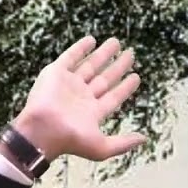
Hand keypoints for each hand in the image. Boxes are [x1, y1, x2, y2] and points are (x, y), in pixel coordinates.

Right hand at [12, 36, 145, 162]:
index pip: (114, 97)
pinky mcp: (56, 73)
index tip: (136, 76)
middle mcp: (82, 97)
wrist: (43, 130)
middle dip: (118, 67)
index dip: (125, 87)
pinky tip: (92, 40)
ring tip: (116, 42)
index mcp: (92, 113)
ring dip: (103, 54)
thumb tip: (144, 139)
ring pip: (90, 65)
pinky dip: (80, 48)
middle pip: (105, 78)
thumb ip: (123, 143)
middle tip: (130, 54)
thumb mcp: (102, 147)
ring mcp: (69, 84)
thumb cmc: (70, 140)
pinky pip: (70, 57)